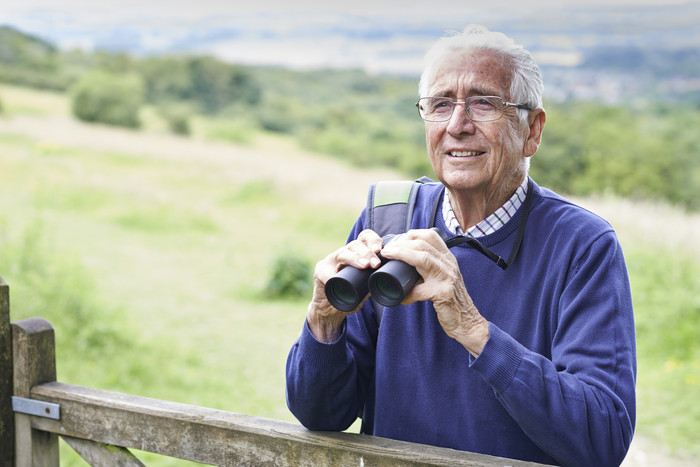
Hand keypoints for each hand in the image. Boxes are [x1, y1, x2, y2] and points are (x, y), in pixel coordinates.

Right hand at [307, 229, 383, 342]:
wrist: (330, 310)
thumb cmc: (350, 295)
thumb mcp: (366, 288)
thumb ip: (375, 281)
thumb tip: (392, 280)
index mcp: (357, 253)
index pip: (365, 238)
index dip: (373, 240)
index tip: (380, 250)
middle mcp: (344, 253)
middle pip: (355, 244)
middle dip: (367, 252)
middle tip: (375, 263)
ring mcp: (331, 261)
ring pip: (342, 253)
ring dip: (354, 258)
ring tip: (364, 266)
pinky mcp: (320, 271)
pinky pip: (324, 271)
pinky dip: (330, 275)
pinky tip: (335, 277)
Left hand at [379, 229, 489, 356]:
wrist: (467, 320)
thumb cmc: (451, 298)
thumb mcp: (445, 276)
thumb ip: (431, 266)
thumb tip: (406, 261)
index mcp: (447, 258)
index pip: (430, 235)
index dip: (411, 234)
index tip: (397, 241)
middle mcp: (448, 264)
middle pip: (422, 245)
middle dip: (401, 244)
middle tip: (387, 250)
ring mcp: (446, 278)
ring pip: (422, 259)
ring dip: (401, 255)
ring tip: (388, 257)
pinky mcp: (442, 294)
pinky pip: (419, 290)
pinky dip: (407, 293)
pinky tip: (401, 298)